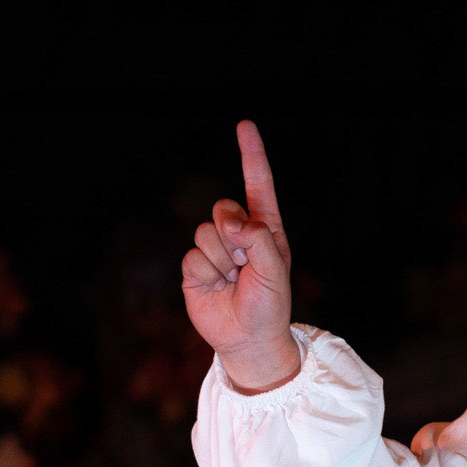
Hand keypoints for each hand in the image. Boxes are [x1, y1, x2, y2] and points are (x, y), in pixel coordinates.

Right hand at [181, 120, 300, 390]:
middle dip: (231, 232)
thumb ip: (257, 238)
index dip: (251, 155)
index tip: (245, 126)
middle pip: (222, 207)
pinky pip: (192, 256)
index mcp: (266, 229)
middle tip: (244, 263)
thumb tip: (229, 218)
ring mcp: (215, 250)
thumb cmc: (270, 306)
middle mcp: (239, 234)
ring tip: (233, 281)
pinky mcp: (194, 267)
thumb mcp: (274, 270)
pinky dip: (205, 274)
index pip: (257, 184)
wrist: (248, 340)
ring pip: (204, 233)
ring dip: (221, 260)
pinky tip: (216, 289)